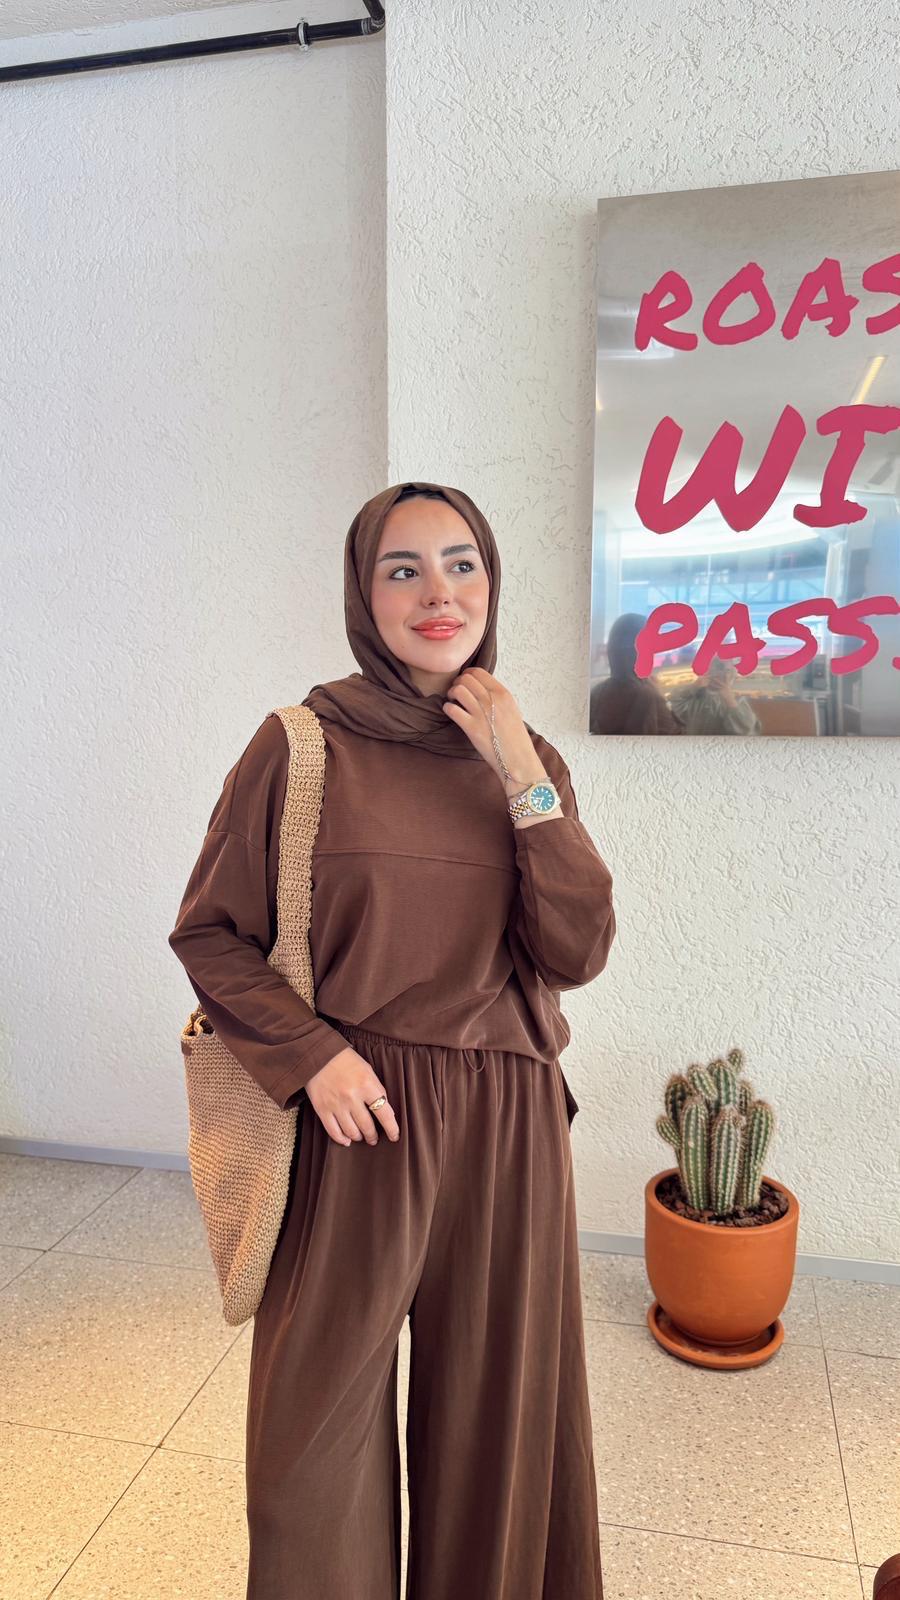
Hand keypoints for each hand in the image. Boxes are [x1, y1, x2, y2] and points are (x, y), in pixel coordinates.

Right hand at [304, 1047, 400, 1146]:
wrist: (318, 1054)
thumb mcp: (367, 1070)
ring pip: (351, 1131)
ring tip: (361, 1136)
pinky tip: (346, 1140)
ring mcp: (336, 1104)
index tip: (395, 1136)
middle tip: (374, 1139)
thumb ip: (376, 1089)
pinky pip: (333, 1131)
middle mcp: (352, 1096)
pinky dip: (341, 1139)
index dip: (391, 1128)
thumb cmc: (346, 1061)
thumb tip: (385, 1111)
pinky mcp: (322, 1109)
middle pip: (367, 1126)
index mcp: (366, 1084)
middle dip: (372, 1136)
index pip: (384, 1113)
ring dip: (359, 1137)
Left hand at [441, 667, 544, 788]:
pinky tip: (452, 713)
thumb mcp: (512, 709)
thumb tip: (481, 688)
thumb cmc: (515, 737)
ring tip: (454, 702)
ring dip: (451, 694)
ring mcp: (481, 713)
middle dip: (457, 683)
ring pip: (458, 690)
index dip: (467, 675)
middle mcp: (492, 700)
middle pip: (466, 678)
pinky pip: (451, 709)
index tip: (465, 683)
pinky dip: (448, 708)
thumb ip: (497, 697)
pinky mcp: (471, 728)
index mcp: (503, 694)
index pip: (478, 672)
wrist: (518, 759)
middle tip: (457, 694)